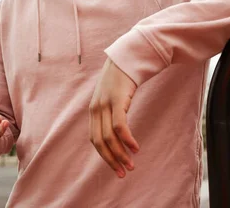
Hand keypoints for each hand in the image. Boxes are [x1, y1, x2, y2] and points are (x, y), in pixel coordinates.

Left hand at [89, 59, 139, 177]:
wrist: (127, 57)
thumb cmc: (123, 79)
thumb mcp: (113, 97)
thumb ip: (112, 112)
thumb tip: (117, 131)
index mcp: (94, 111)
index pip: (95, 140)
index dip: (105, 156)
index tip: (116, 168)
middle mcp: (96, 109)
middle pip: (100, 142)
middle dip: (111, 160)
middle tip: (123, 173)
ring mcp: (105, 104)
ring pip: (109, 137)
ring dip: (121, 154)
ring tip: (131, 165)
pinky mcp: (117, 99)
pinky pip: (120, 125)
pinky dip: (127, 139)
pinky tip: (135, 148)